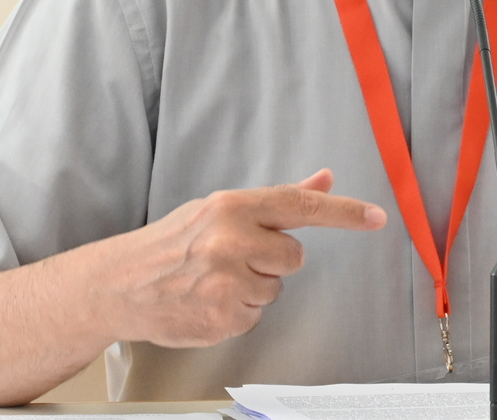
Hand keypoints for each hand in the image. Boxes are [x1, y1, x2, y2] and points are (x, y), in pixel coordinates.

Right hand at [80, 168, 385, 347]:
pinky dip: (236, 313)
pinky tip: (208, 301)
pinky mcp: (222, 318)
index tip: (376, 217)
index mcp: (232, 207)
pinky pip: (254, 317)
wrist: (120, 285)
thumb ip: (277, 200)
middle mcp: (232, 241)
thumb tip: (323, 179)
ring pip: (274, 289)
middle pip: (293, 256)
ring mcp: (227, 282)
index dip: (344, 212)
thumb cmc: (171, 243)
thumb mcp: (219, 209)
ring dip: (251, 288)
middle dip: (271, 260)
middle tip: (233, 258)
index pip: (300, 205)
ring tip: (214, 281)